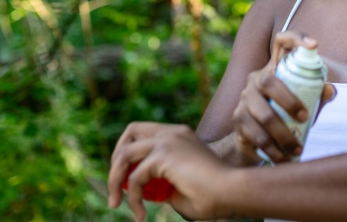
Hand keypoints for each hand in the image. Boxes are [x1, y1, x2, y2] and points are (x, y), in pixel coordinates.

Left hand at [108, 122, 231, 220]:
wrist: (232, 192)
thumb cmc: (214, 197)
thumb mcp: (182, 187)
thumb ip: (163, 184)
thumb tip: (145, 191)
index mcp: (180, 136)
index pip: (145, 133)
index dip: (131, 153)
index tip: (128, 179)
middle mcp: (173, 132)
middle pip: (131, 132)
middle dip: (117, 159)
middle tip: (116, 187)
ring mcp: (169, 140)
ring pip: (125, 154)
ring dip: (115, 179)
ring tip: (116, 204)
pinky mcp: (165, 155)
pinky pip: (135, 177)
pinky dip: (133, 198)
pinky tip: (141, 215)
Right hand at [232, 31, 335, 164]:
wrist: (254, 141)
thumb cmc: (286, 116)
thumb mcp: (304, 104)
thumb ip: (316, 96)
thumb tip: (330, 91)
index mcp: (275, 68)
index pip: (281, 42)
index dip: (296, 37)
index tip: (314, 45)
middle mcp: (256, 79)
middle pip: (269, 81)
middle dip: (288, 100)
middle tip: (305, 117)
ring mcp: (244, 99)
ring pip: (263, 114)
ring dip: (283, 134)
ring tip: (298, 149)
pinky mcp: (238, 120)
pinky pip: (256, 134)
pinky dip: (273, 149)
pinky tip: (284, 158)